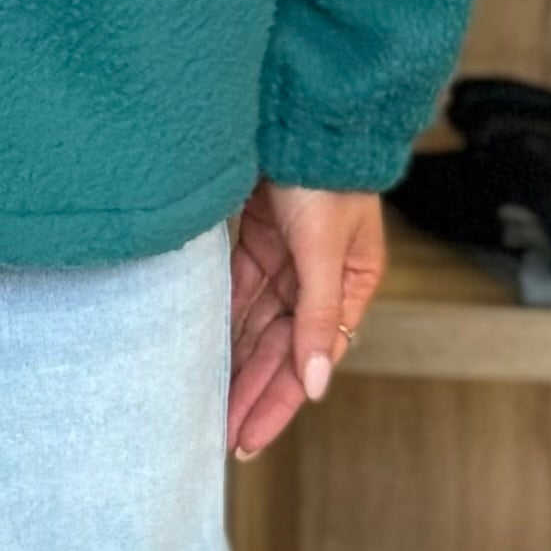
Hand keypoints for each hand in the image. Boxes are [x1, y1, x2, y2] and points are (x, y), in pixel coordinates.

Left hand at [227, 180, 383, 461]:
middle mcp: (318, 279)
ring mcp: (286, 260)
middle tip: (220, 437)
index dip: (279, 400)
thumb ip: (320, 317)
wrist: (297, 111)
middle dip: (251, 394)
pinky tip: (201, 355)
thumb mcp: (324, 251)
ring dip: (234, 366)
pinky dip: (222, 325)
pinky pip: (237, 295)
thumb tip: (319, 383)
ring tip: (207, 407)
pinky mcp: (257, 240)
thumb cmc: (325, 174)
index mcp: (349, 283)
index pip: (311, 357)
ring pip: (255, 327)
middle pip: (279, 350)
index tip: (247, 438)